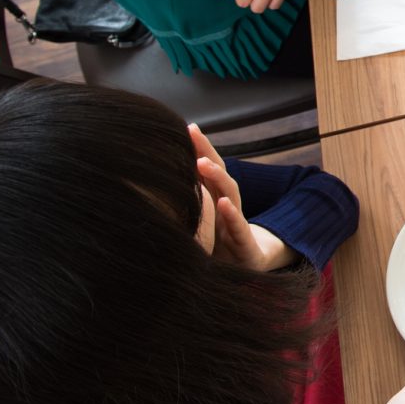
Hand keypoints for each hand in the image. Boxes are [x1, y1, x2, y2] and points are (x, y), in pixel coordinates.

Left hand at [190, 124, 292, 270]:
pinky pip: (239, 228)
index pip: (207, 171)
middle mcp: (227, 208)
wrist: (248, 275)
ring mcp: (237, 225)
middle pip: (219, 174)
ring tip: (202, 163)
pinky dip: (231, 214)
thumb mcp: (200, 229)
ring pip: (230, 194)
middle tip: (192, 132)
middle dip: (207, 152)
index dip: (199, 149)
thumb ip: (188, 209)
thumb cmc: (219, 250)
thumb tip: (157, 187)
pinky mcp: (245, 246)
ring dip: (217, 178)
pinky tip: (224, 203)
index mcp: (215, 203)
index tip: (186, 127)